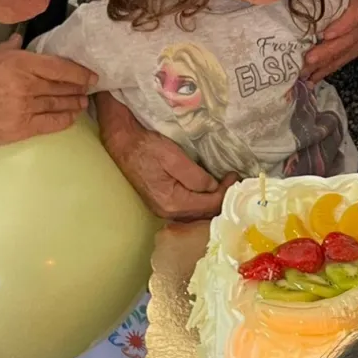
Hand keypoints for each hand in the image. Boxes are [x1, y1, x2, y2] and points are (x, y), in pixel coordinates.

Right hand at [0, 35, 96, 150]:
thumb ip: (6, 49)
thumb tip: (22, 41)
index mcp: (18, 61)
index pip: (60, 66)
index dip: (80, 71)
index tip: (91, 74)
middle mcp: (27, 83)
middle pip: (63, 86)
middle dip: (79, 88)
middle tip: (89, 88)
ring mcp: (26, 107)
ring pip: (60, 104)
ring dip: (75, 103)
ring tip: (82, 102)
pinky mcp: (20, 129)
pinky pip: (52, 124)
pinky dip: (65, 120)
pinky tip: (71, 117)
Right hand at [96, 93, 236, 220]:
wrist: (123, 144)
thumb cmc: (147, 148)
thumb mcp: (173, 157)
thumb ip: (196, 176)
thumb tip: (214, 187)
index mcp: (173, 202)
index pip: (209, 204)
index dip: (226, 191)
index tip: (235, 175)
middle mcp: (168, 212)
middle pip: (204, 213)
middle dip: (222, 197)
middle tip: (233, 180)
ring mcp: (164, 209)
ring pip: (197, 212)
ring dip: (213, 200)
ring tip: (225, 184)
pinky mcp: (163, 203)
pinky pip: (189, 208)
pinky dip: (202, 200)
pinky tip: (209, 190)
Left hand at [302, 0, 357, 82]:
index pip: (357, 14)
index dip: (343, 26)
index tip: (325, 35)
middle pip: (349, 39)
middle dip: (328, 51)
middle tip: (308, 60)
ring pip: (346, 53)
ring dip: (325, 65)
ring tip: (306, 73)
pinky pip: (344, 61)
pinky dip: (328, 70)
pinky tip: (313, 78)